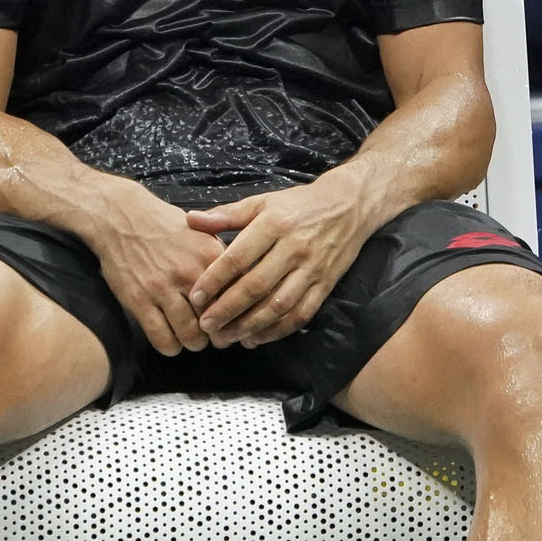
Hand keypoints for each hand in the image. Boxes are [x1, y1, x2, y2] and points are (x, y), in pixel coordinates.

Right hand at [82, 182, 221, 356]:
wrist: (121, 217)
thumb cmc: (164, 226)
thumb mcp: (202, 233)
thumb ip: (222, 258)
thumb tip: (244, 283)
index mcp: (210, 256)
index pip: (236, 297)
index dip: (238, 314)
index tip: (236, 322)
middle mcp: (189, 273)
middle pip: (215, 321)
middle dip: (218, 335)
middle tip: (216, 337)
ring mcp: (162, 289)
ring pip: (190, 335)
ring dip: (195, 343)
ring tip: (194, 341)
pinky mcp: (139, 301)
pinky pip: (162, 338)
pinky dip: (170, 347)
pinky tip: (171, 342)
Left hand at [184, 178, 373, 348]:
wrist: (350, 206)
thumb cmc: (299, 204)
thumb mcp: (262, 202)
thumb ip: (227, 214)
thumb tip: (191, 220)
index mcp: (274, 224)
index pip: (239, 257)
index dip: (215, 280)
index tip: (196, 297)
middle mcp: (294, 248)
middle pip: (257, 286)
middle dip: (228, 310)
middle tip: (206, 326)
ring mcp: (312, 269)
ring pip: (279, 305)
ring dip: (251, 326)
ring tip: (228, 337)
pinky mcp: (325, 285)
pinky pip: (301, 314)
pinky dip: (278, 330)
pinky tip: (257, 338)